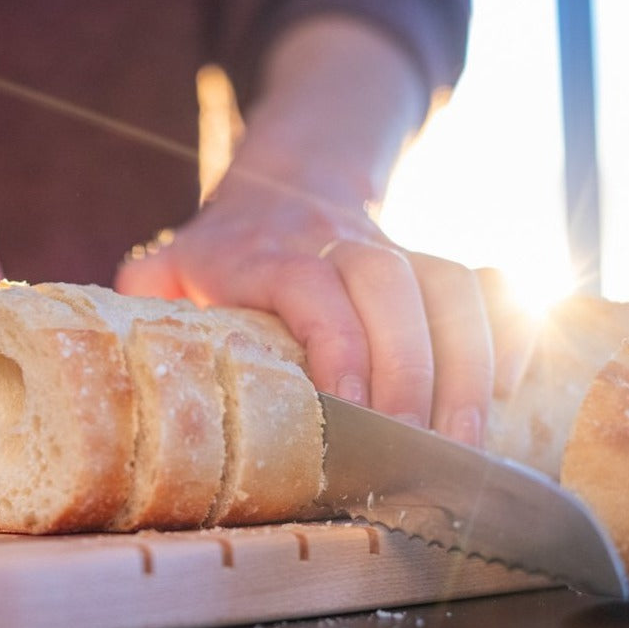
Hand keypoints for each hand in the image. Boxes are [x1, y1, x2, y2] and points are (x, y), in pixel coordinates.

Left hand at [116, 161, 492, 445]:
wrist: (287, 179)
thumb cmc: (226, 246)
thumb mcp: (170, 267)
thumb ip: (145, 299)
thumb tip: (118, 360)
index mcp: (264, 251)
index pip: (310, 283)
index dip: (339, 344)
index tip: (353, 413)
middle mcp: (336, 242)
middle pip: (392, 282)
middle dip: (412, 369)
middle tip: (418, 448)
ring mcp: (391, 249)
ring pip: (450, 285)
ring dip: (470, 363)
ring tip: (469, 440)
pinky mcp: (429, 263)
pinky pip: (487, 282)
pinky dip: (510, 331)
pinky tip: (507, 387)